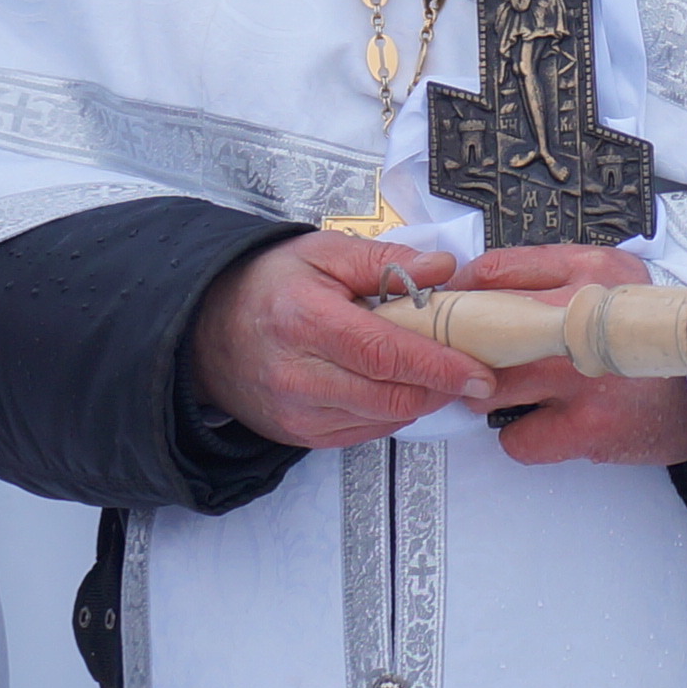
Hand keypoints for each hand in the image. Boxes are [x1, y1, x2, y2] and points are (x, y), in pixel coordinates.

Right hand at [190, 232, 498, 449]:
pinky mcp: (299, 435)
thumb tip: (441, 269)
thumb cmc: (267, 286)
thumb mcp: (322, 252)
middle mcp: (297, 376)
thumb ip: (385, 261)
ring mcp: (296, 413)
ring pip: (384, 419)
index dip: (440, 366)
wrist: (206, 330)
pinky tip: (391, 383)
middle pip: (392, 397)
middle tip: (468, 366)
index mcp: (305, 321)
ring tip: (429, 368)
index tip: (479, 370)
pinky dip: (391, 411)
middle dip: (441, 387)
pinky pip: (365, 432)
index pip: (386, 355)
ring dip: (419, 398)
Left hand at [452, 242, 686, 473]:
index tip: (455, 311)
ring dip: (489, 395)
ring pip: (488, 388)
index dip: (463, 295)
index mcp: (589, 273)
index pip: (495, 272)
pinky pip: (516, 440)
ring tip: (517, 395)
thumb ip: (553, 271)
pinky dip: (523, 438)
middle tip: (473, 360)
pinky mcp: (588, 427)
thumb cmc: (653, 337)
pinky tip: (547, 427)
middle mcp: (582, 320)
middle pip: (480, 332)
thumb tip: (478, 284)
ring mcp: (582, 377)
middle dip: (464, 350)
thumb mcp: (617, 276)